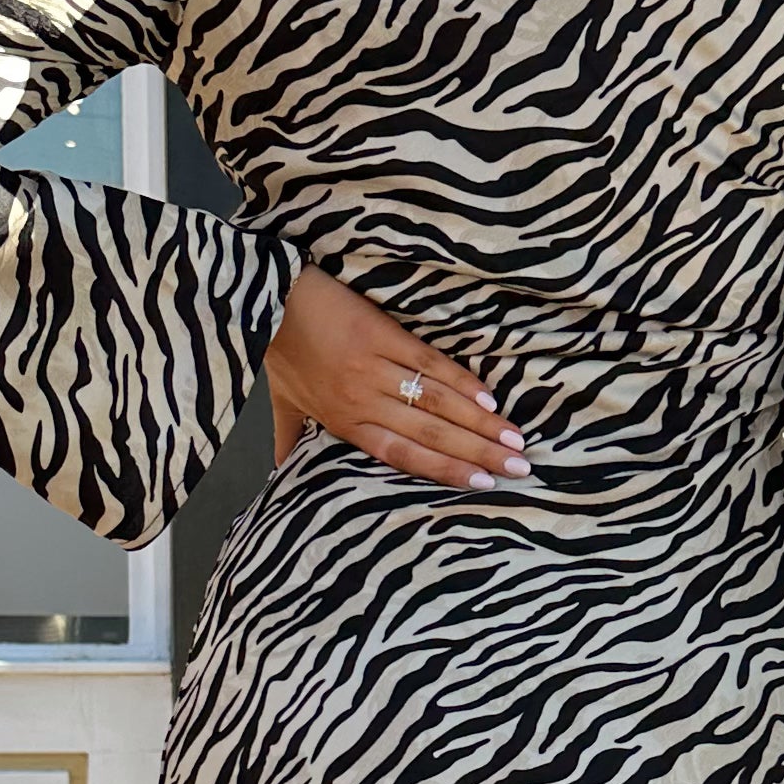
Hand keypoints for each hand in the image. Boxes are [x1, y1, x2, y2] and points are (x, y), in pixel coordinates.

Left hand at [265, 263, 528, 492]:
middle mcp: (361, 402)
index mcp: (343, 423)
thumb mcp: (282, 401)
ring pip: (434, 404)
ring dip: (478, 422)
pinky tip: (487, 397)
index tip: (483, 484)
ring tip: (514, 438)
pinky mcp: (379, 334)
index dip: (445, 470)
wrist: (265, 299)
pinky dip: (458, 381)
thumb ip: (290, 437)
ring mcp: (371, 368)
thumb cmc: (277, 347)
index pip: (402, 455)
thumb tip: (282, 472)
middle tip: (518, 468)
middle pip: (429, 435)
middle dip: (477, 453)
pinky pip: (426, 362)